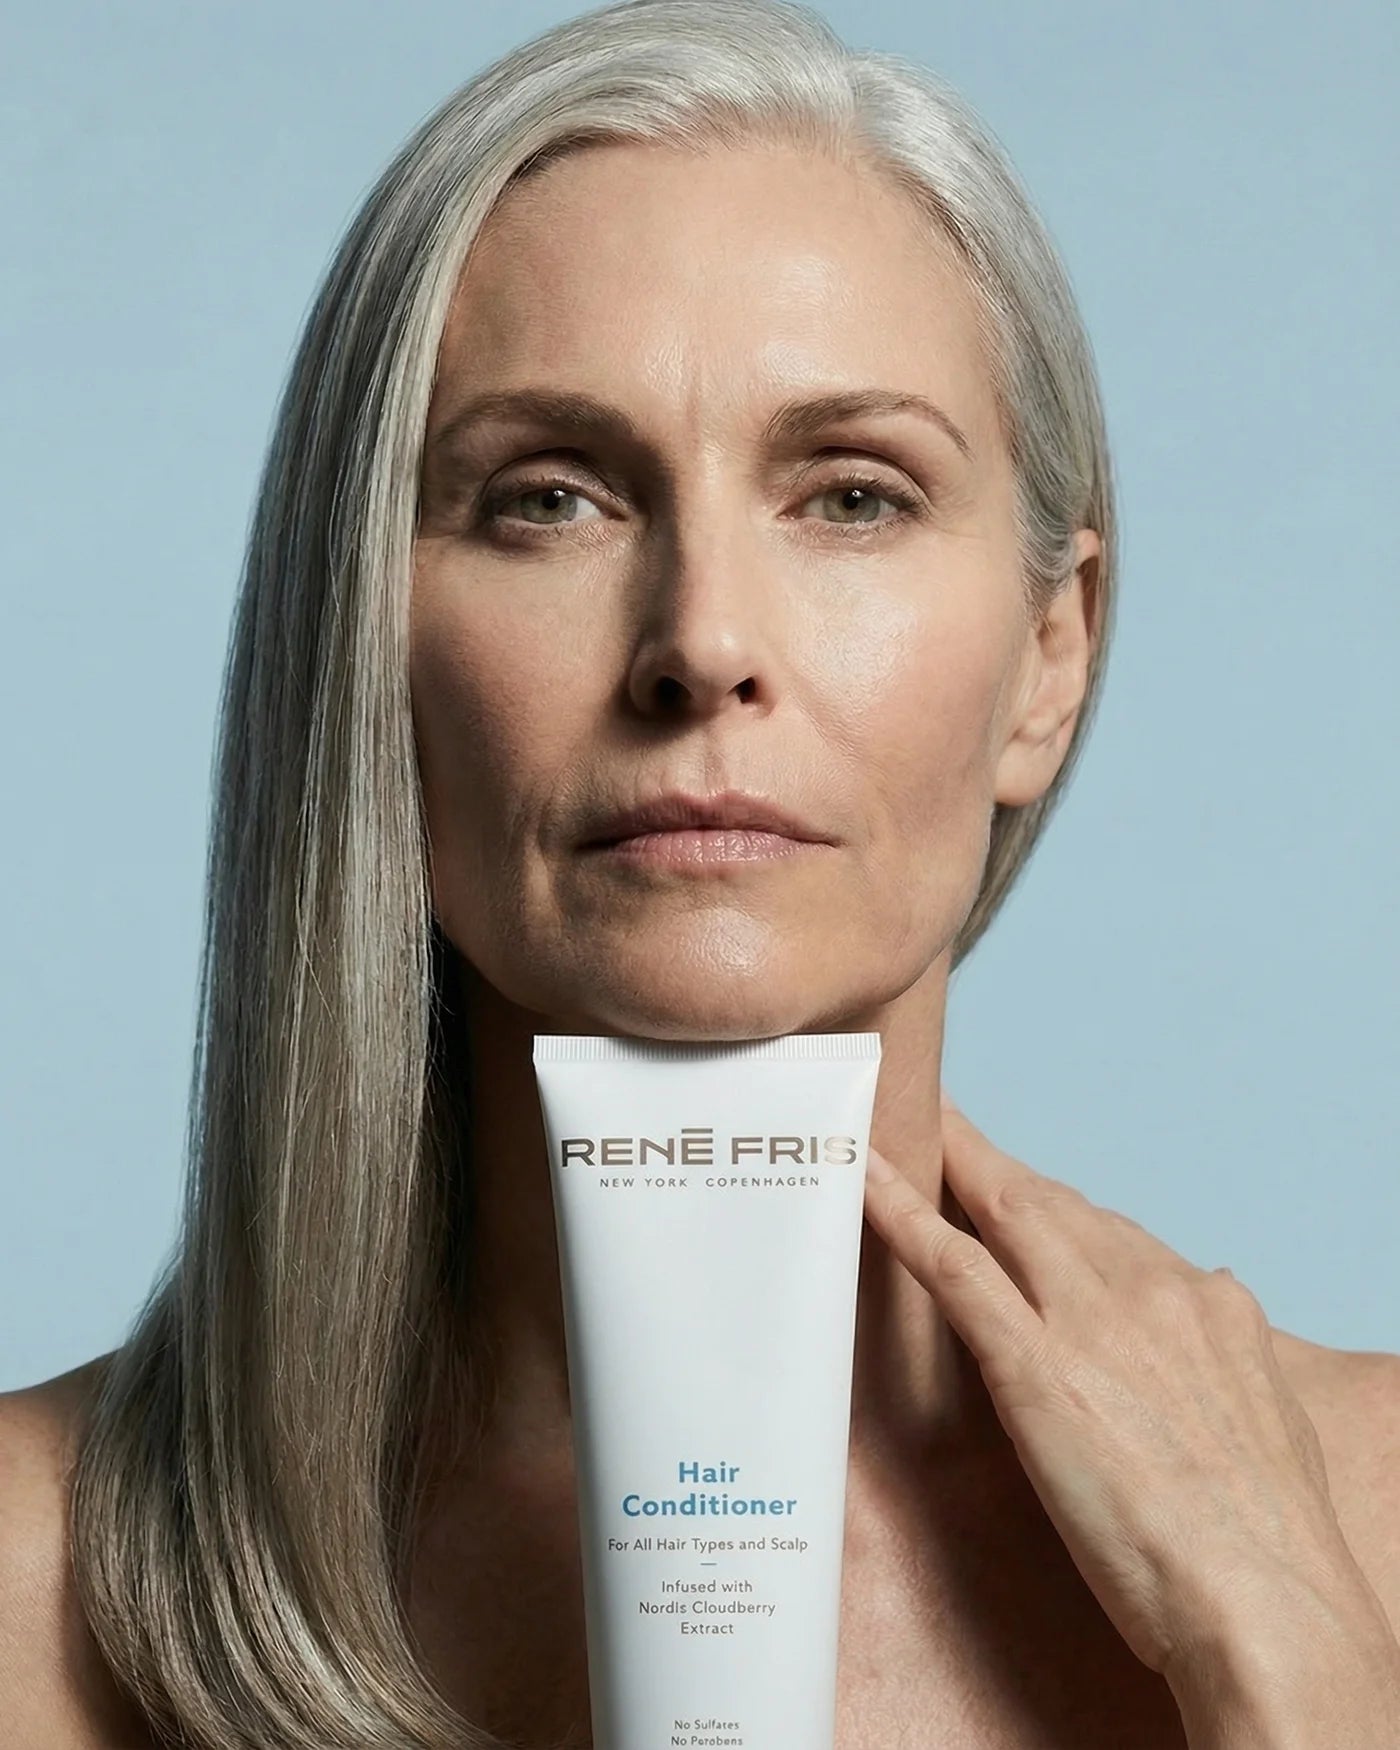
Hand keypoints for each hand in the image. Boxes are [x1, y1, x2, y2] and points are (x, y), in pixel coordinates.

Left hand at [861, 1092, 1372, 1684]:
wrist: (1271, 1608)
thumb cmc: (1273, 1548)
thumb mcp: (1269, 1430)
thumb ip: (1224, 1375)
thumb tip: (1211, 1355)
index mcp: (1211, 1306)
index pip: (1114, 1235)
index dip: (1058, 1209)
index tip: (1024, 1188)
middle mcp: (1152, 1290)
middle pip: (1051, 1202)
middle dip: (992, 1162)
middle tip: (941, 1119)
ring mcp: (1089, 1320)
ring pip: (1001, 1210)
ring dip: (947, 1160)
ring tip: (901, 1121)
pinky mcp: (1035, 1365)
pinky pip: (952, 1267)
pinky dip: (902, 1211)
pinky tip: (865, 1173)